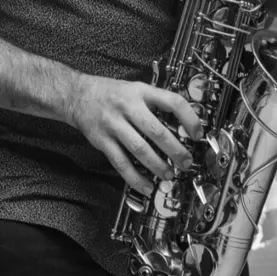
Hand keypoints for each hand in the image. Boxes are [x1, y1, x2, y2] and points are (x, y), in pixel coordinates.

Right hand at [65, 74, 202, 195]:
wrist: (78, 95)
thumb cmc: (114, 93)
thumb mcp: (138, 89)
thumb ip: (158, 103)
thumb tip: (184, 123)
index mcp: (143, 92)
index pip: (172, 102)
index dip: (189, 118)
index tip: (198, 134)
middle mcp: (129, 107)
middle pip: (156, 131)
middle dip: (175, 150)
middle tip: (187, 162)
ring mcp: (114, 124)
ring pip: (139, 149)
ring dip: (157, 166)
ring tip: (169, 175)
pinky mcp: (102, 141)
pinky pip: (121, 162)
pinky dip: (135, 177)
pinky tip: (146, 185)